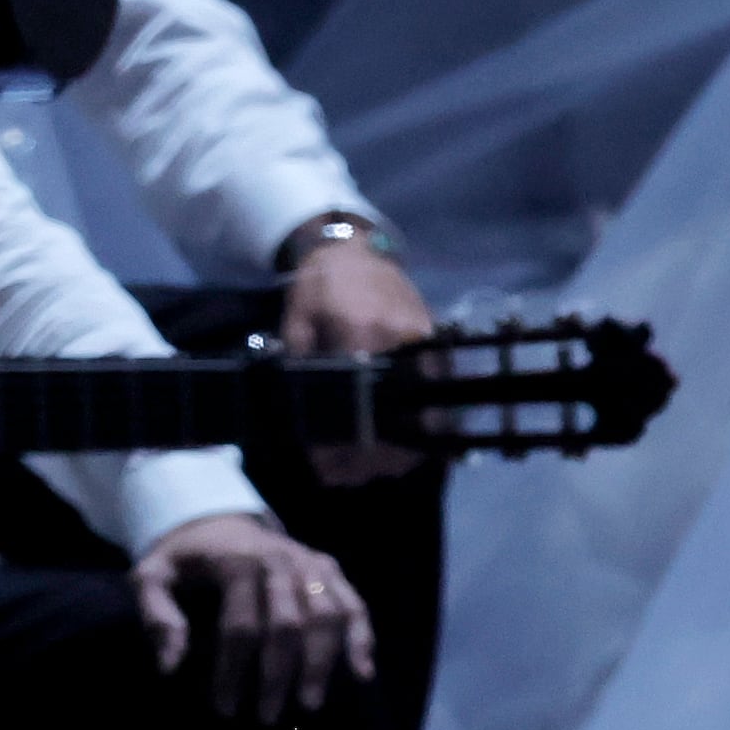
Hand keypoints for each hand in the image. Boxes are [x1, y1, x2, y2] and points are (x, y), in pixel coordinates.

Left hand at [131, 513, 374, 721]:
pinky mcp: (329, 568)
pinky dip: (362, 637)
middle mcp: (282, 561)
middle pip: (289, 626)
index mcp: (238, 564)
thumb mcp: (151, 576)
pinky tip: (363, 671)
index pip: (241, 626)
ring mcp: (311, 564)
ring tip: (309, 703)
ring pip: (327, 617)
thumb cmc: (183, 559)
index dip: (233, 671)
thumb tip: (170, 667)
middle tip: (268, 717)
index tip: (224, 707)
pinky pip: (354, 604)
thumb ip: (157, 616)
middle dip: (279, 676)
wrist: (217, 520)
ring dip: (322, 664)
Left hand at [281, 238, 434, 484]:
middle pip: (400, 415)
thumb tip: (312, 427)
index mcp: (363, 333)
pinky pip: (432, 394)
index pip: (361, 405)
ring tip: (370, 470)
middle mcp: (401, 342)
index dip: (347, 444)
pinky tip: (396, 445)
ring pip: (426, 410)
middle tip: (347, 477)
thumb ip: (303, 373)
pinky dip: (418, 424)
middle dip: (375, 457)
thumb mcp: (296, 328)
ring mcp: (424, 344)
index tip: (331, 469)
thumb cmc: (318, 289)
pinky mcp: (434, 345)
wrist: (355, 252)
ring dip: (400, 447)